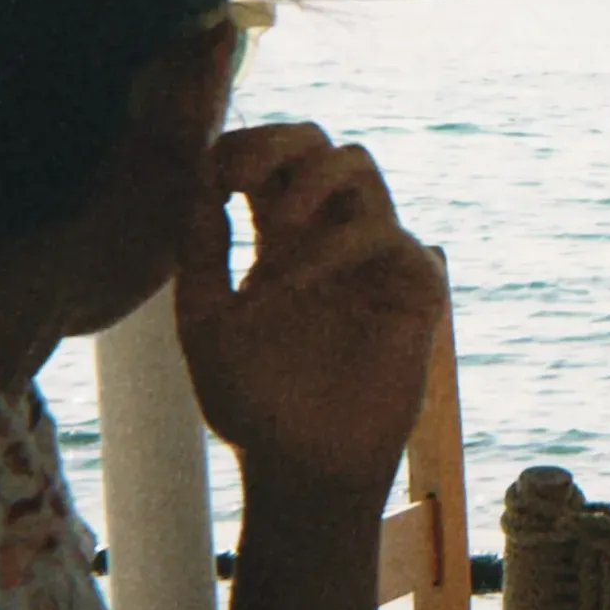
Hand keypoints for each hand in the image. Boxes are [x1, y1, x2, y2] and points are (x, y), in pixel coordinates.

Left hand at [176, 124, 444, 500]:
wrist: (303, 466)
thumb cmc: (253, 402)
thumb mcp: (204, 321)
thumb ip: (200, 253)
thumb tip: (196, 182)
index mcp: (281, 237)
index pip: (271, 159)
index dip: (241, 148)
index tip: (210, 175)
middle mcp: (331, 234)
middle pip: (320, 144)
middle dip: (279, 143)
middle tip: (243, 176)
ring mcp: (376, 255)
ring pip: (360, 166)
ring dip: (310, 183)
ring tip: (275, 229)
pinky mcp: (413, 285)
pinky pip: (387, 233)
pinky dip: (335, 246)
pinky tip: (296, 285)